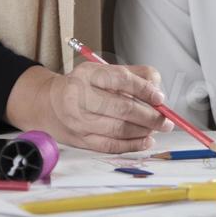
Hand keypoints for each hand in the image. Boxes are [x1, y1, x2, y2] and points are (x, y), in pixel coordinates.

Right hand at [5, 63, 173, 152]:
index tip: (160, 98)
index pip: (121, 80)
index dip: (144, 89)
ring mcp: (79, 121)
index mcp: (88, 74)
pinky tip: (145, 140)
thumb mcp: (104, 70)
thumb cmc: (84, 86)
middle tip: (165, 120)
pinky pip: (111, 146)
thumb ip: (134, 74)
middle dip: (150, 116)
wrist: (50, 104)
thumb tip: (158, 89)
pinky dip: (133, 145)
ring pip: (119, 129)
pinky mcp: (81, 140)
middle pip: (122, 108)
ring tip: (156, 128)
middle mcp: (80, 97)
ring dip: (144, 131)